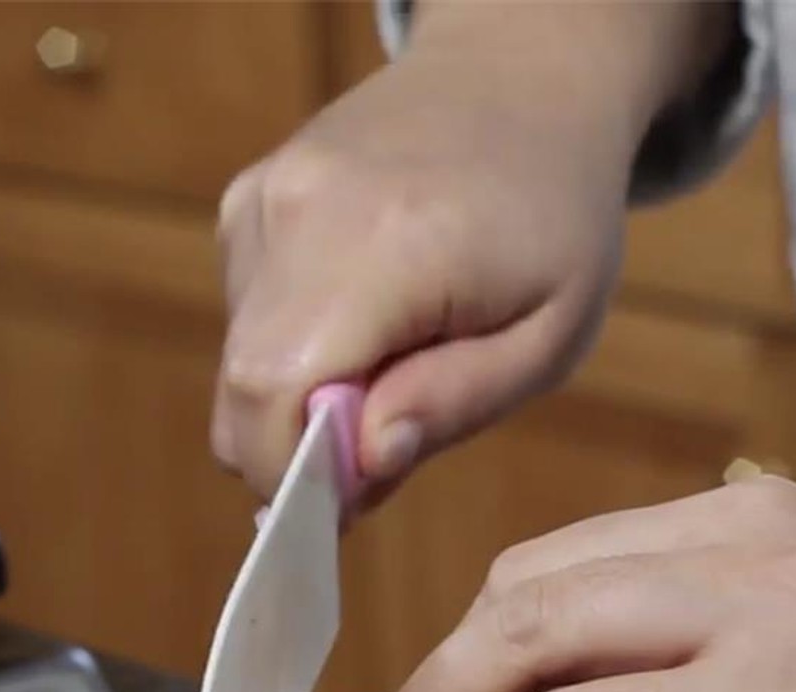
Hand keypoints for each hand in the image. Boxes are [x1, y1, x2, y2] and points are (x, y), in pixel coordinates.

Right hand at [211, 15, 643, 503]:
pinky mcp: (249, 199)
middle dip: (298, 454)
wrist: (520, 83)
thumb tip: (356, 465)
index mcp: (389, 244)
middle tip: (385, 452)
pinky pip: (245, 318)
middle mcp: (302, 210)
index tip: (353, 505)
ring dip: (305, 400)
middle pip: (242, 388)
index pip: (275, 391)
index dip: (295, 475)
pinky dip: (296, 351)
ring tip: (397, 363)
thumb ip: (451, 403)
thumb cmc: (556, 219)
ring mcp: (264, 198)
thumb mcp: (550, 335)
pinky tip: (368, 319)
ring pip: (240, 362)